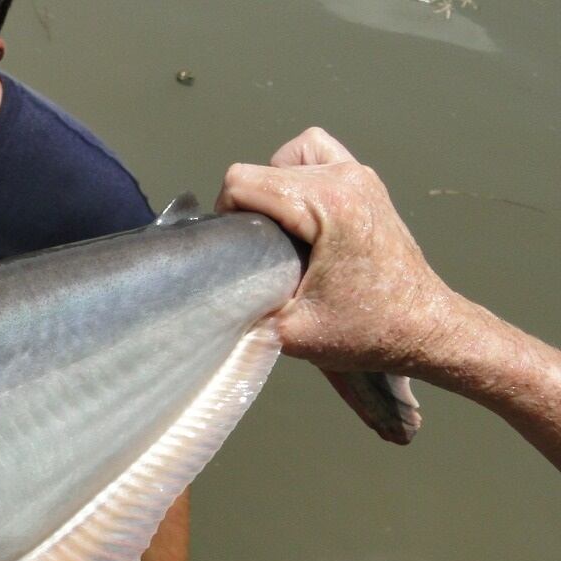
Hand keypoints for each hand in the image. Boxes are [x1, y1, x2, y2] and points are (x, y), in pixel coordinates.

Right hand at [215, 127, 459, 379]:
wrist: (423, 329)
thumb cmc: (368, 330)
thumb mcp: (290, 332)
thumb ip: (243, 309)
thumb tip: (211, 298)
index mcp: (327, 205)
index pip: (243, 182)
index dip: (225, 217)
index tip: (237, 253)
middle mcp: (345, 178)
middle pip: (262, 168)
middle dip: (247, 209)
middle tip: (258, 254)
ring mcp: (360, 175)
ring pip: (291, 154)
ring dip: (273, 186)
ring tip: (277, 228)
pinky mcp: (367, 183)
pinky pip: (318, 155)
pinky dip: (299, 175)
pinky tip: (299, 214)